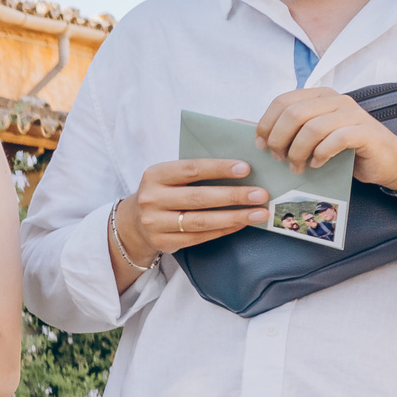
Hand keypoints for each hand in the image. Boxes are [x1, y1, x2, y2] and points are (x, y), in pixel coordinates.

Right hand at [115, 161, 269, 260]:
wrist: (135, 221)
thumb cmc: (164, 190)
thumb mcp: (170, 174)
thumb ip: (197, 165)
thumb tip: (238, 154)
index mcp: (155, 175)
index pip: (191, 169)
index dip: (219, 169)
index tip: (246, 168)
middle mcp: (152, 199)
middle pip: (198, 198)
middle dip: (233, 196)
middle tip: (260, 194)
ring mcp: (155, 224)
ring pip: (201, 221)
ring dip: (234, 217)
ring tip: (259, 213)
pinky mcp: (164, 242)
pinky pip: (199, 237)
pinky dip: (224, 230)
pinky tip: (242, 224)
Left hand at [255, 87, 396, 191]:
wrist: (386, 161)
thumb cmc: (343, 150)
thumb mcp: (308, 138)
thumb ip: (280, 130)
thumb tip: (238, 125)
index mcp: (319, 96)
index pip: (282, 101)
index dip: (266, 124)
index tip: (261, 146)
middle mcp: (336, 99)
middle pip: (293, 114)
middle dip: (279, 140)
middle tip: (279, 159)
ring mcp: (353, 113)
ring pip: (312, 127)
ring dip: (298, 152)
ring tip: (297, 167)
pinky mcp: (365, 131)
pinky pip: (335, 139)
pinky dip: (320, 154)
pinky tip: (317, 164)